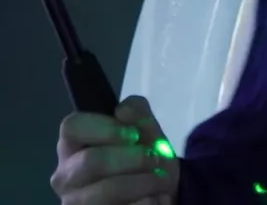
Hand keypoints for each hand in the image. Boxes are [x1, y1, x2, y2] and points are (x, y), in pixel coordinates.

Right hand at [51, 95, 179, 204]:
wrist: (160, 193)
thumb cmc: (145, 159)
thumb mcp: (147, 131)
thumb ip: (137, 113)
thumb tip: (121, 111)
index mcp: (73, 145)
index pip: (72, 126)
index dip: (106, 127)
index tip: (133, 135)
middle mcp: (65, 175)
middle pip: (93, 160)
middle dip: (134, 158)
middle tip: (155, 160)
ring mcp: (74, 203)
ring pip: (110, 190)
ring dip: (146, 183)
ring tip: (159, 181)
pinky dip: (148, 202)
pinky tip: (151, 199)